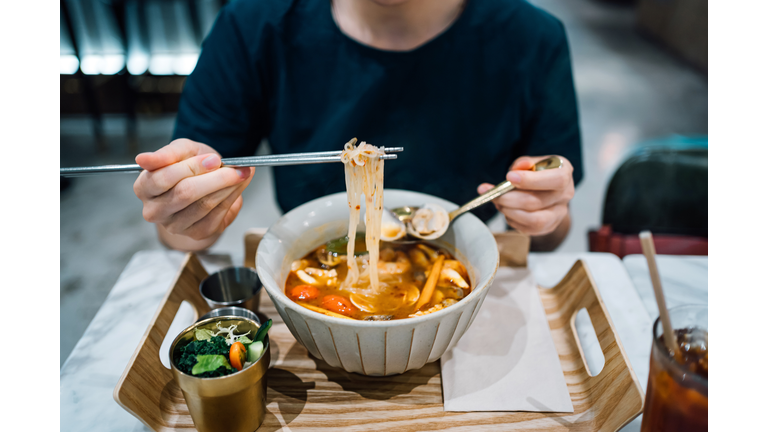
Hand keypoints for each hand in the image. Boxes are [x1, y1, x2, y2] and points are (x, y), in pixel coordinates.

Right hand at [133, 139, 253, 243]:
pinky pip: (216, 214)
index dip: (191, 168)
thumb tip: (143, 159)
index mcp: (144, 187)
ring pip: (204, 205)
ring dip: (228, 187)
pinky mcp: (196, 233)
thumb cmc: (188, 166)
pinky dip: (232, 197)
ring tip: (242, 173)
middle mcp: (154, 211)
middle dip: (215, 178)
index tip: (214, 159)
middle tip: (235, 167)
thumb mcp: (180, 151)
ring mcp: (175, 225)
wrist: (203, 184)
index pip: (163, 178)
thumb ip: (167, 153)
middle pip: (185, 193)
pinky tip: (238, 185)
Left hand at [477, 155, 574, 236]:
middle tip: (495, 194)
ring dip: (510, 212)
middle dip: (510, 198)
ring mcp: (559, 213)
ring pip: (534, 220)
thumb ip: (524, 163)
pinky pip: (529, 229)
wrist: (543, 188)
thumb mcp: (530, 162)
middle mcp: (565, 194)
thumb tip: (517, 168)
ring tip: (499, 203)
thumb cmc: (536, 172)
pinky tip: (507, 211)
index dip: (531, 180)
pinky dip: (512, 220)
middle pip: (537, 202)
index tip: (509, 177)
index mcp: (564, 172)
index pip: (556, 180)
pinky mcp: (549, 226)